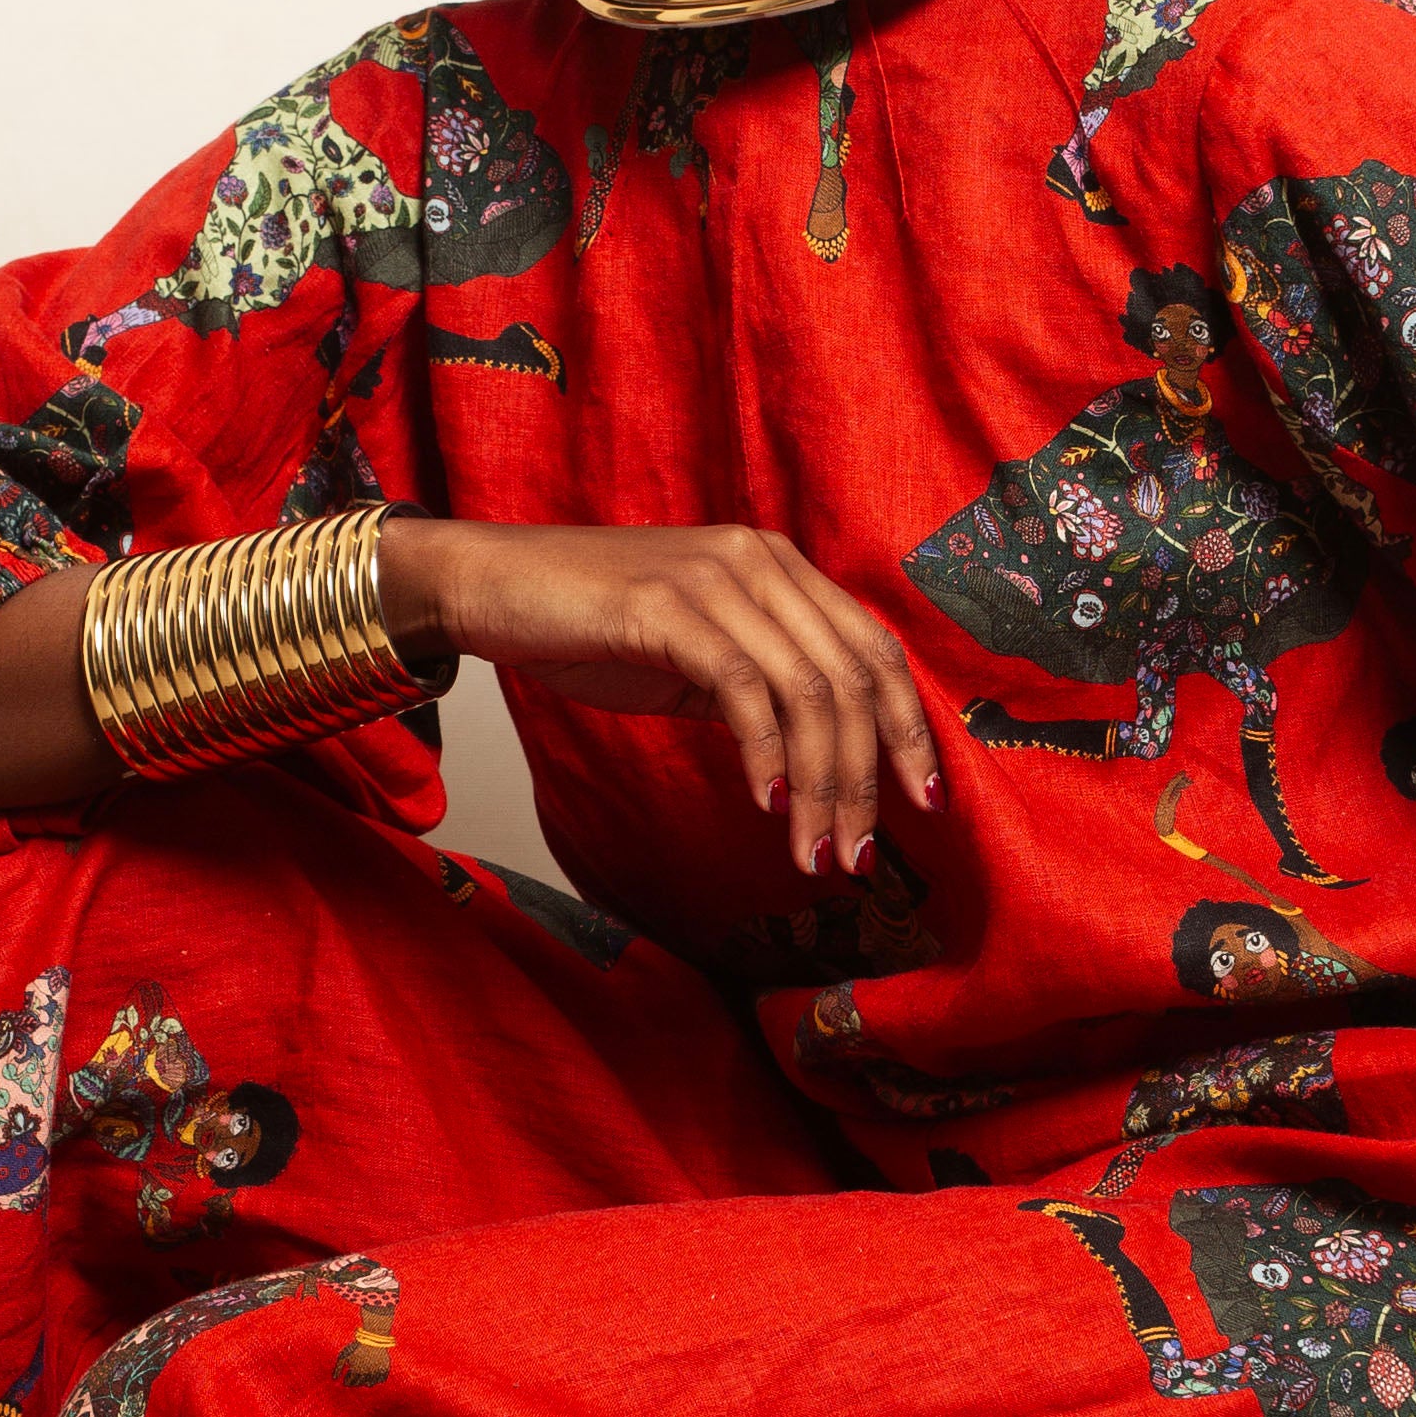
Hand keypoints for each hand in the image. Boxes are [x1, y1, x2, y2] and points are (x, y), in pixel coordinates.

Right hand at [385, 514, 941, 879]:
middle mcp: (761, 562)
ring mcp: (716, 580)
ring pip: (808, 691)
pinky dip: (765, 755)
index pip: (873, 650)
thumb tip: (821, 761)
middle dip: (867, 778)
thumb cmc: (590, 626)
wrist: (492, 585)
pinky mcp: (666, 608)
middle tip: (858, 854)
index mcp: (779, 567)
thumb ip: (759, 685)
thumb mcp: (695, 653)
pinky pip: (742, 689)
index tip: (923, 802)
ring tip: (814, 852)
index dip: (907, 729)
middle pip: (854, 677)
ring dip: (820, 786)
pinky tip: (765, 803)